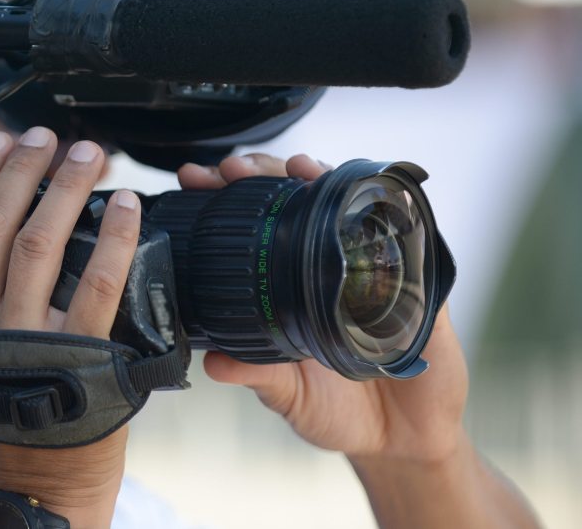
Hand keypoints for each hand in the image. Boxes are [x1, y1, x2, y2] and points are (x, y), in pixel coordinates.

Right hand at [0, 127, 140, 527]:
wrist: (34, 481)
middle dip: (22, 168)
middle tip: (47, 138)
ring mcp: (23, 339)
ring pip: (39, 242)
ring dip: (65, 188)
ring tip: (88, 156)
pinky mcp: (77, 355)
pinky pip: (95, 283)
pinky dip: (112, 237)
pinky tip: (126, 206)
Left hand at [177, 154, 468, 463]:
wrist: (401, 442)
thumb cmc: (337, 412)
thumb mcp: (287, 394)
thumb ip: (254, 374)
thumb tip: (211, 363)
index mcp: (287, 285)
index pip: (251, 224)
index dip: (224, 198)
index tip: (193, 182)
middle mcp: (325, 266)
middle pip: (291, 198)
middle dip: (259, 172)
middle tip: (230, 169)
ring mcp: (371, 266)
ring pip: (343, 202)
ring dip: (317, 176)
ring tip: (293, 166)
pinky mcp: (417, 280)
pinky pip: (403, 233)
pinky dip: (385, 207)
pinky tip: (364, 192)